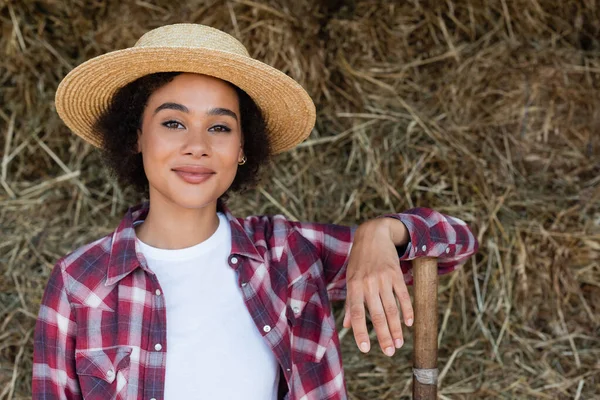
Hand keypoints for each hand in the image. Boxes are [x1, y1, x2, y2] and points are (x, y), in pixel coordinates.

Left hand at [343, 218, 413, 356]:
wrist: (373, 235)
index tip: (366, 349)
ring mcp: (383, 279)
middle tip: (390, 353)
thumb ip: (351, 303)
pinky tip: (409, 324)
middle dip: (384, 336)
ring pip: (392, 309)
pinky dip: (407, 311)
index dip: (361, 332)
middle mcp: (368, 284)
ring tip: (399, 344)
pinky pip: (403, 296)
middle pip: (378, 315)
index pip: (358, 314)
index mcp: (354, 286)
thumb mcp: (350, 278)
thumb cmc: (359, 260)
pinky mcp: (396, 274)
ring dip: (396, 328)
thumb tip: (347, 326)